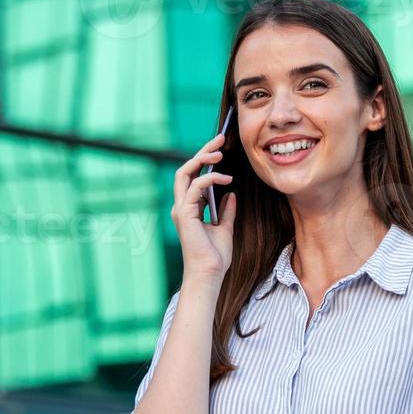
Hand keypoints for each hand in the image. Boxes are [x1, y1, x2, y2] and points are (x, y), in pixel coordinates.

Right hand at [171, 130, 236, 280]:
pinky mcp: (185, 215)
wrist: (210, 274)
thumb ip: (226, 211)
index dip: (205, 160)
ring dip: (203, 159)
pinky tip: (226, 179)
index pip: (192, 176)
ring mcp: (181, 209)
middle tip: (220, 139)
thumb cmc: (215, 256)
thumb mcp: (225, 228)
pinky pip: (195, 188)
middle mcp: (182, 206)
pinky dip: (210, 179)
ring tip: (220, 153)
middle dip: (202, 151)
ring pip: (185, 173)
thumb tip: (231, 194)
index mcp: (189, 208)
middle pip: (186, 169)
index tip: (222, 148)